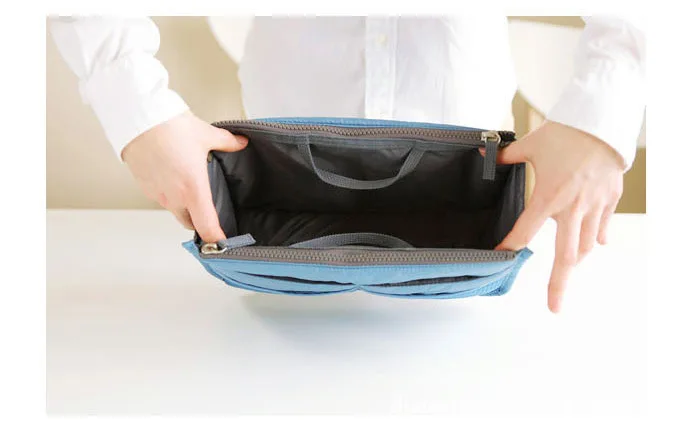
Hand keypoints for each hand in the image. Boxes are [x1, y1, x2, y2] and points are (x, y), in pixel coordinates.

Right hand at [122, 111, 247, 242]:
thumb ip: (228, 142)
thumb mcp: (207, 134)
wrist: (138, 117)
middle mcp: (174, 197)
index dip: (216, 239)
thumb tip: (241, 143)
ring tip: (191, 186)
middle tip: (210, 210)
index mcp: (194, 190)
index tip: (224, 241)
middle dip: (200, 221)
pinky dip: (169, 193)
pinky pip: (160, 198)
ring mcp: (157, 193)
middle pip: (190, 223)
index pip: (206, 228)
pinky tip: (174, 176)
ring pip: (174, 210)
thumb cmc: (170, 127)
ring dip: (184, 205)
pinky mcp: (145, 186)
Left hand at [490, 121, 624, 312]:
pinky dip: (596, 238)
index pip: (524, 232)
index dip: (509, 247)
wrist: (602, 123)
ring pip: (586, 246)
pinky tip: (592, 244)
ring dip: (575, 259)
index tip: (500, 257)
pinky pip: (602, 227)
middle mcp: (571, 209)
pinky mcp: (610, 200)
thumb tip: (486, 157)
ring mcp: (593, 207)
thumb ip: (506, 156)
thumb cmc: (565, 134)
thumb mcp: (530, 145)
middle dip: (558, 285)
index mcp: (548, 198)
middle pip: (565, 257)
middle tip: (554, 307)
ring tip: (567, 269)